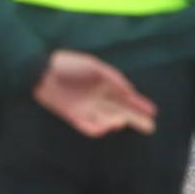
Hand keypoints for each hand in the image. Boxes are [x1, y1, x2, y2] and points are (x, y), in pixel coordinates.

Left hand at [33, 50, 157, 137]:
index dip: (140, 104)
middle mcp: (97, 98)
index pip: (126, 97)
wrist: (41, 72)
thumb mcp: (94, 66)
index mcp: (104, 84)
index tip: (153, 112)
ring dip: (115, 121)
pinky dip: (97, 128)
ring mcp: (86, 108)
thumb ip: (112, 77)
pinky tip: (104, 128)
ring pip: (107, 120)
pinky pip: (88, 127)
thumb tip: (129, 90)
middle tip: (149, 127)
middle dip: (135, 119)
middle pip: (121, 111)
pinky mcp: (73, 116)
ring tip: (120, 121)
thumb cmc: (68, 64)